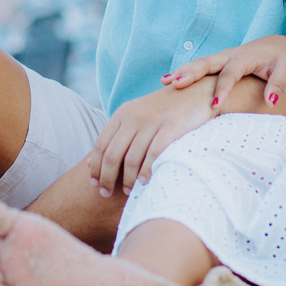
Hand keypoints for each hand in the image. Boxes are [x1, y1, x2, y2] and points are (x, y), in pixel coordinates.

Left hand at [88, 80, 216, 196]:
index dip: (95, 168)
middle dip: (106, 178)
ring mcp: (153, 120)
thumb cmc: (165, 110)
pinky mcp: (172, 126)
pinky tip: (145, 181)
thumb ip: (115, 136)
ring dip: (127, 180)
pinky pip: (154, 154)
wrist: (197, 92)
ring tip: (128, 191)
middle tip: (106, 194)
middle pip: (112, 154)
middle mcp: (135, 116)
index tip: (94, 184)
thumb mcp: (136, 116)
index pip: (101, 145)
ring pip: (132, 158)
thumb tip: (89, 162)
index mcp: (123, 113)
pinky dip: (147, 171)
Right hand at [160, 35, 285, 109]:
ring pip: (198, 63)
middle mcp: (229, 55)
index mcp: (244, 58)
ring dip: (182, 72)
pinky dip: (183, 72)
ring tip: (165, 82)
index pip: (230, 74)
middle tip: (176, 85)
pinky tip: (168, 81)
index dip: (222, 90)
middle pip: (206, 63)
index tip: (215, 105)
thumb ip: (279, 85)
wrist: (275, 46)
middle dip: (191, 73)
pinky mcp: (216, 63)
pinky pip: (198, 67)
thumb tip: (271, 102)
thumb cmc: (281, 60)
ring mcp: (221, 58)